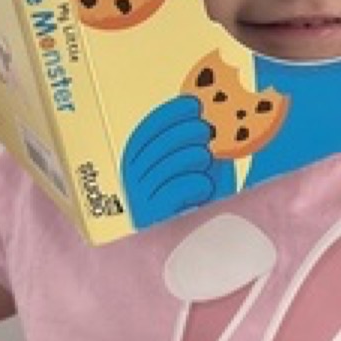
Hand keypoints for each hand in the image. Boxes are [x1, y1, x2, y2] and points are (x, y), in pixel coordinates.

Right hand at [120, 95, 234, 227]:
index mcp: (135, 158)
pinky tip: (206, 185)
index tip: (194, 104)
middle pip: (157, 146)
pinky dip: (194, 184)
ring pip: (167, 167)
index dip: (170, 114)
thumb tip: (209, 107)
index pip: (147, 129)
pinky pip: (174, 193)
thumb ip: (195, 137)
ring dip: (192, 158)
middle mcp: (132, 176)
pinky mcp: (153, 217)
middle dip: (184, 133)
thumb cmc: (192, 191)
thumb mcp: (191, 159)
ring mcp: (140, 197)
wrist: (193, 235)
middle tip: (206, 130)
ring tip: (207, 158)